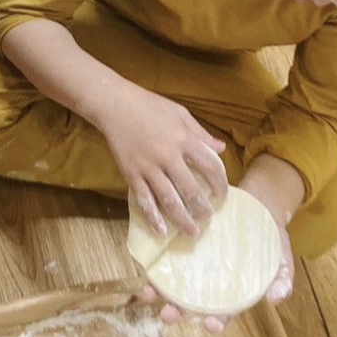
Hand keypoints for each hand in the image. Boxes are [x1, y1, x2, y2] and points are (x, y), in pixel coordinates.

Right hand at [97, 81, 227, 240]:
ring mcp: (148, 167)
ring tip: (192, 232)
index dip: (220, 183)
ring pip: (169, 200)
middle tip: (208, 219)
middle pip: (190, 189)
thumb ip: (201, 133)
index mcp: (182, 139)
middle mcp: (167, 156)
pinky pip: (144, 200)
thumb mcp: (180, 112)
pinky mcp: (131, 173)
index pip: (209, 165)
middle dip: (202, 208)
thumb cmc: (149, 105)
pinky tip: (160, 230)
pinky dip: (152, 217)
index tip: (222, 194)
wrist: (114, 104)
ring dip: (182, 219)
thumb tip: (221, 148)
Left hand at [137, 157, 297, 332]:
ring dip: (159, 290)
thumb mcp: (281, 258)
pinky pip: (168, 254)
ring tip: (147, 293)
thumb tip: (276, 298)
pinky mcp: (186, 242)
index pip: (223, 310)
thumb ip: (281, 279)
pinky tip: (145, 261)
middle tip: (168, 315)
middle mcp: (209, 281)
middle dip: (178, 310)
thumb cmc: (270, 239)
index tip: (211, 326)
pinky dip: (155, 260)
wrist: (259, 205)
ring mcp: (195, 262)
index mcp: (231, 290)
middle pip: (191, 301)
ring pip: (174, 282)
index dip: (217, 320)